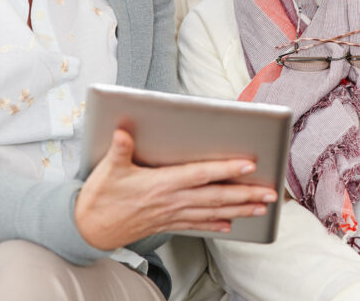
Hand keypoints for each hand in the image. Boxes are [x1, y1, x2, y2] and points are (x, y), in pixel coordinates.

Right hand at [74, 128, 277, 250]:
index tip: (249, 165)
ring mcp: (172, 214)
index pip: (201, 175)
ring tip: (262, 207)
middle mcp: (172, 200)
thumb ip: (120, 148)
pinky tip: (231, 224)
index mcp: (162, 184)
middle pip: (216, 196)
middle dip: (246, 194)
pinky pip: (198, 224)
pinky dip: (216, 223)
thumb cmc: (99, 197)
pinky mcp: (168, 223)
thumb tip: (123, 129)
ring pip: (213, 212)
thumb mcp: (108, 169)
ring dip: (240, 210)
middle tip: (271, 193)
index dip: (225, 170)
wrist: (87, 229)